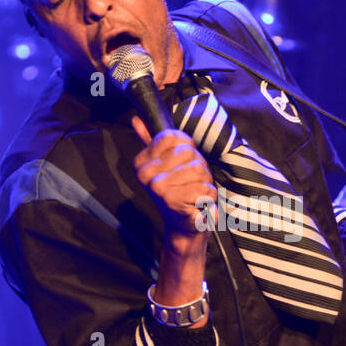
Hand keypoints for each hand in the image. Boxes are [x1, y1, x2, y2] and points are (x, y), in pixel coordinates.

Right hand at [131, 116, 217, 242]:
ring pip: (198, 168)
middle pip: (189, 152)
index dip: (187, 148)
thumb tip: (137, 119)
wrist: (182, 226)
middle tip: (191, 182)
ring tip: (195, 192)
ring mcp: (158, 189)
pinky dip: (208, 195)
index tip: (182, 165)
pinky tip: (198, 203)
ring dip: (205, 181)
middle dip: (198, 167)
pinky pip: (204, 187)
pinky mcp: (173, 202)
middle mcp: (146, 174)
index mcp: (142, 162)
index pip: (174, 136)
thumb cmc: (176, 192)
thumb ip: (150, 140)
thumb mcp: (164, 165)